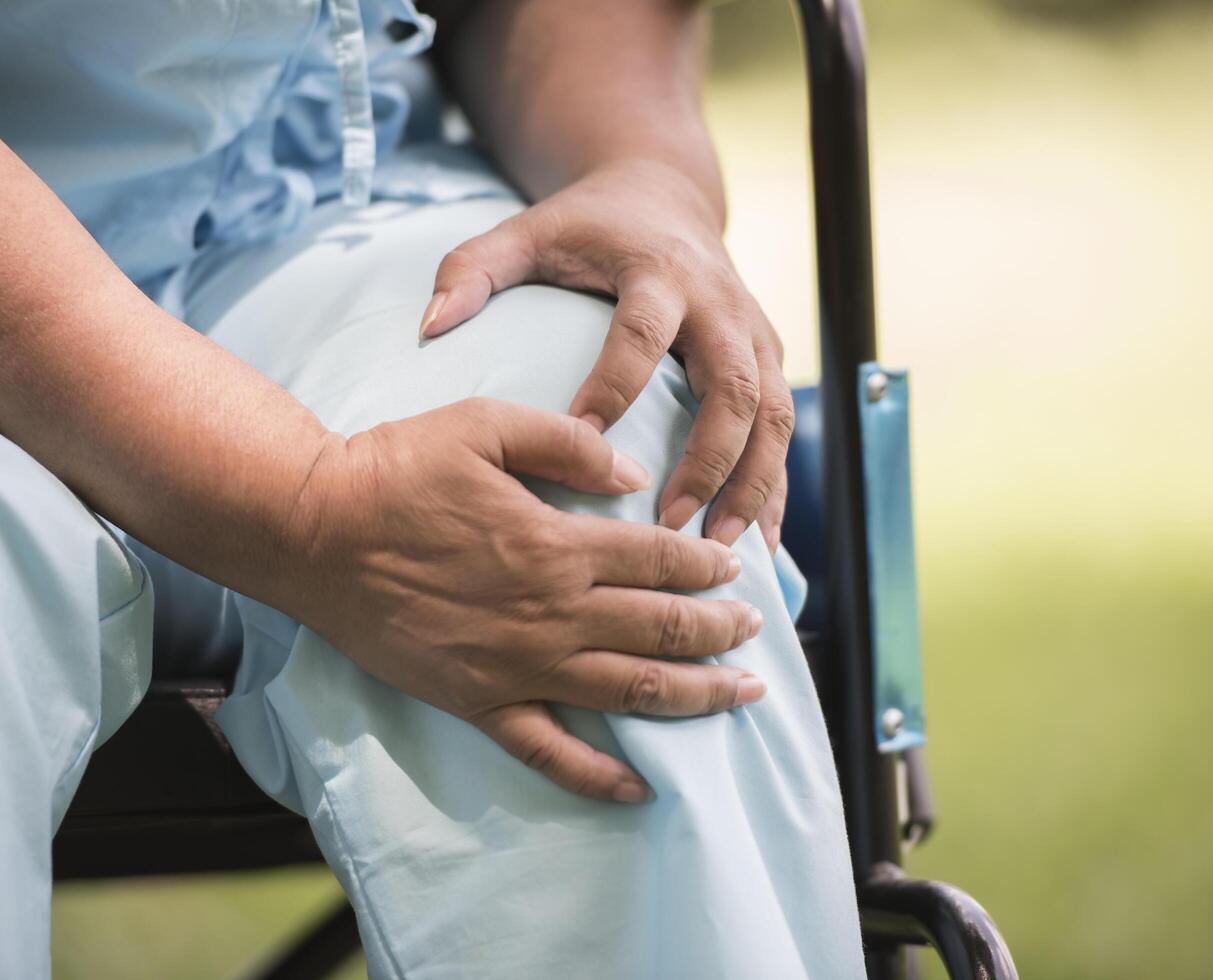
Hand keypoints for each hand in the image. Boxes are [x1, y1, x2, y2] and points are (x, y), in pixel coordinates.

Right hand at [285, 398, 765, 802]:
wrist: (315, 532)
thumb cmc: (397, 471)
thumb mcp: (486, 424)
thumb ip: (568, 443)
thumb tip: (633, 474)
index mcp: (558, 544)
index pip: (661, 558)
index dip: (707, 564)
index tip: (735, 568)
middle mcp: (551, 613)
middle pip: (662, 629)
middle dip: (720, 632)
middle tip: (755, 632)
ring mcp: (517, 667)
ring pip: (628, 691)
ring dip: (695, 696)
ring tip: (741, 697)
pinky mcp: (478, 702)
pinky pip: (549, 752)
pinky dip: (599, 775)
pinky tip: (641, 788)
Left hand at [420, 160, 792, 552]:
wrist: (665, 197)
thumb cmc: (588, 227)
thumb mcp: (528, 232)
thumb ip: (473, 269)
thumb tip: (429, 325)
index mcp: (658, 272)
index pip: (643, 333)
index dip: (616, 386)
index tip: (583, 443)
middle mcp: (719, 304)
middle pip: (735, 386)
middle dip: (710, 460)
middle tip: (673, 526)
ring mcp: (753, 332)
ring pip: (773, 415)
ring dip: (753, 485)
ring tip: (720, 549)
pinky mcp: (769, 357)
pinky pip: (783, 430)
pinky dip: (775, 487)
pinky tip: (762, 543)